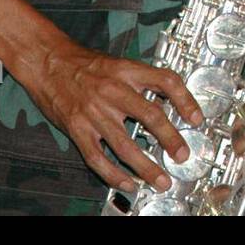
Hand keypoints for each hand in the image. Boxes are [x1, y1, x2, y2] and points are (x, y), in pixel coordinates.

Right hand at [20, 38, 204, 194]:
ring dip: (146, 166)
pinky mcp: (77, 129)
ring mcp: (94, 112)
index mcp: (128, 71)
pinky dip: (113, 174)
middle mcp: (114, 90)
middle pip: (150, 116)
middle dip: (171, 139)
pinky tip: (127, 183)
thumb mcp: (118, 63)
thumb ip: (141, 80)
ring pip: (125, 144)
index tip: (197, 117)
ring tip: (160, 180)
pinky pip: (97, 158)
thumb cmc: (83, 63)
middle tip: (182, 154)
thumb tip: (168, 97)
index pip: (166, 81)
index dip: (186, 99)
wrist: (47, 61)